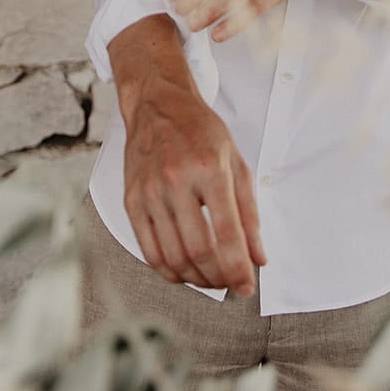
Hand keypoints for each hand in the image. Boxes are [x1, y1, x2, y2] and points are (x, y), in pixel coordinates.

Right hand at [122, 76, 266, 293]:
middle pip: (199, 251)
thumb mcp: (235, 161)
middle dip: (219, 277)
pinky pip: (148, 250)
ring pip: (173, 256)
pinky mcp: (132, 201)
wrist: (158, 104)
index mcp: (210, 169)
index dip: (239, 268)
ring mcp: (151, 192)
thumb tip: (257, 256)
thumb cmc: (199, 130)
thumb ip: (249, 212)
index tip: (247, 286)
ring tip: (210, 279)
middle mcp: (177, 180)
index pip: (227, 233)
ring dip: (196, 279)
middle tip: (230, 283)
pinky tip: (183, 271)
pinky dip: (168, 270)